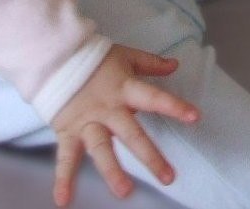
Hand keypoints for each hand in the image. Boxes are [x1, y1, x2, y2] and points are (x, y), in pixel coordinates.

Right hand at [51, 44, 199, 206]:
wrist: (54, 56)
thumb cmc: (93, 59)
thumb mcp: (124, 56)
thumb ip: (150, 63)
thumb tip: (175, 64)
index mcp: (124, 89)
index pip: (153, 98)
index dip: (173, 106)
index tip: (195, 117)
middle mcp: (108, 109)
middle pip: (131, 133)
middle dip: (149, 155)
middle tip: (168, 177)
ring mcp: (87, 123)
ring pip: (101, 149)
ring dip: (112, 170)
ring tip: (124, 191)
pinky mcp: (68, 132)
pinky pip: (65, 157)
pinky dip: (63, 179)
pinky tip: (64, 200)